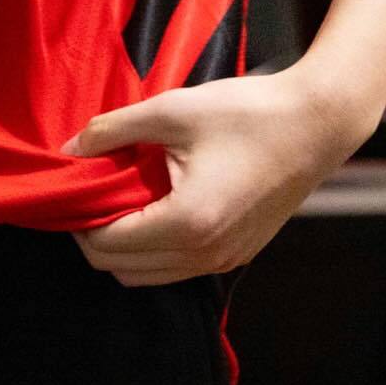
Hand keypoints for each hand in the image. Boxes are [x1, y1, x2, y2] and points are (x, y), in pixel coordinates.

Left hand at [64, 66, 370, 286]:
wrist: (315, 124)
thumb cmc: (246, 113)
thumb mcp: (171, 110)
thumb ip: (113, 130)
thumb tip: (70, 149)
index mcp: (186, 223)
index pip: (106, 246)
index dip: (77, 221)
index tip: (73, 187)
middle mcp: (204, 255)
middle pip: (122, 269)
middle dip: (96, 236)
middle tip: (90, 191)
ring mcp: (223, 260)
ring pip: (149, 275)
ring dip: (125, 245)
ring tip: (120, 195)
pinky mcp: (237, 254)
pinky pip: (178, 267)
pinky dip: (155, 246)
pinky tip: (155, 202)